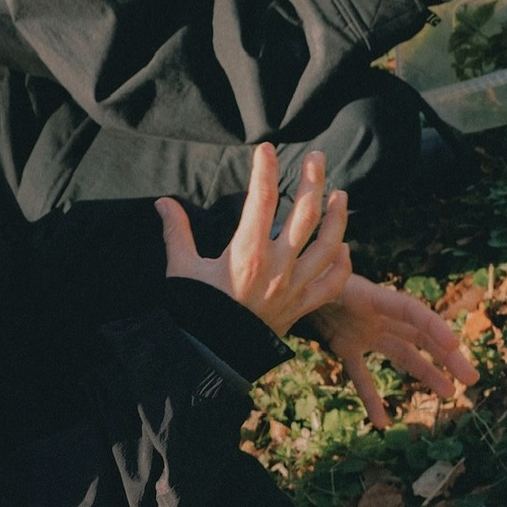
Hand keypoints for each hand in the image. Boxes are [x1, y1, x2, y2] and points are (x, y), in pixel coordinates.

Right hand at [156, 145, 351, 339]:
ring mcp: (294, 287)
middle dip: (313, 181)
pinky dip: (342, 265)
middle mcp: (277, 266)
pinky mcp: (301, 307)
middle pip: (305, 215)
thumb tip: (162, 203)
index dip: (265, 170)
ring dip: (338, 218)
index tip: (266, 149)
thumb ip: (177, 232)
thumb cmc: (195, 311)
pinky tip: (343, 247)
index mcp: (246, 252)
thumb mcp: (182, 269)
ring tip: (341, 194)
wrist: (213, 357)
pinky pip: (332, 284)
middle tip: (317, 158)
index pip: (261, 199)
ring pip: (328, 246)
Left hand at [303, 275, 478, 428]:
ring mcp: (366, 333)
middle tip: (470, 378)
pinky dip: (371, 398)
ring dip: (425, 373)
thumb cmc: (310, 273)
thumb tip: (341, 248)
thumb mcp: (322, 271)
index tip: (454, 344)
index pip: (410, 310)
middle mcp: (377, 316)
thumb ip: (333, 265)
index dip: (433, 325)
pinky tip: (382, 423)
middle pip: (419, 336)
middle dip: (446, 356)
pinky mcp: (348, 348)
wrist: (292, 283)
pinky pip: (363, 376)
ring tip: (449, 393)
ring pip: (403, 355)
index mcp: (374, 297)